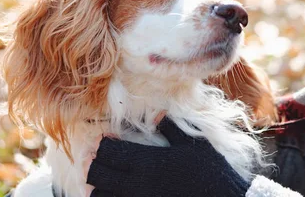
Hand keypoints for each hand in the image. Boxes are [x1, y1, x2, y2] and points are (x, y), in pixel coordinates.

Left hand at [86, 117, 249, 196]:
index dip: (102, 146)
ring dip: (97, 186)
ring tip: (105, 179)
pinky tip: (115, 193)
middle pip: (97, 174)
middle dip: (94, 164)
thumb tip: (155, 115)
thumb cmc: (210, 171)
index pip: (109, 152)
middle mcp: (137, 184)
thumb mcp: (193, 143)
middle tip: (100, 158)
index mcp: (148, 162)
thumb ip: (170, 128)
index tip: (105, 141)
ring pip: (100, 196)